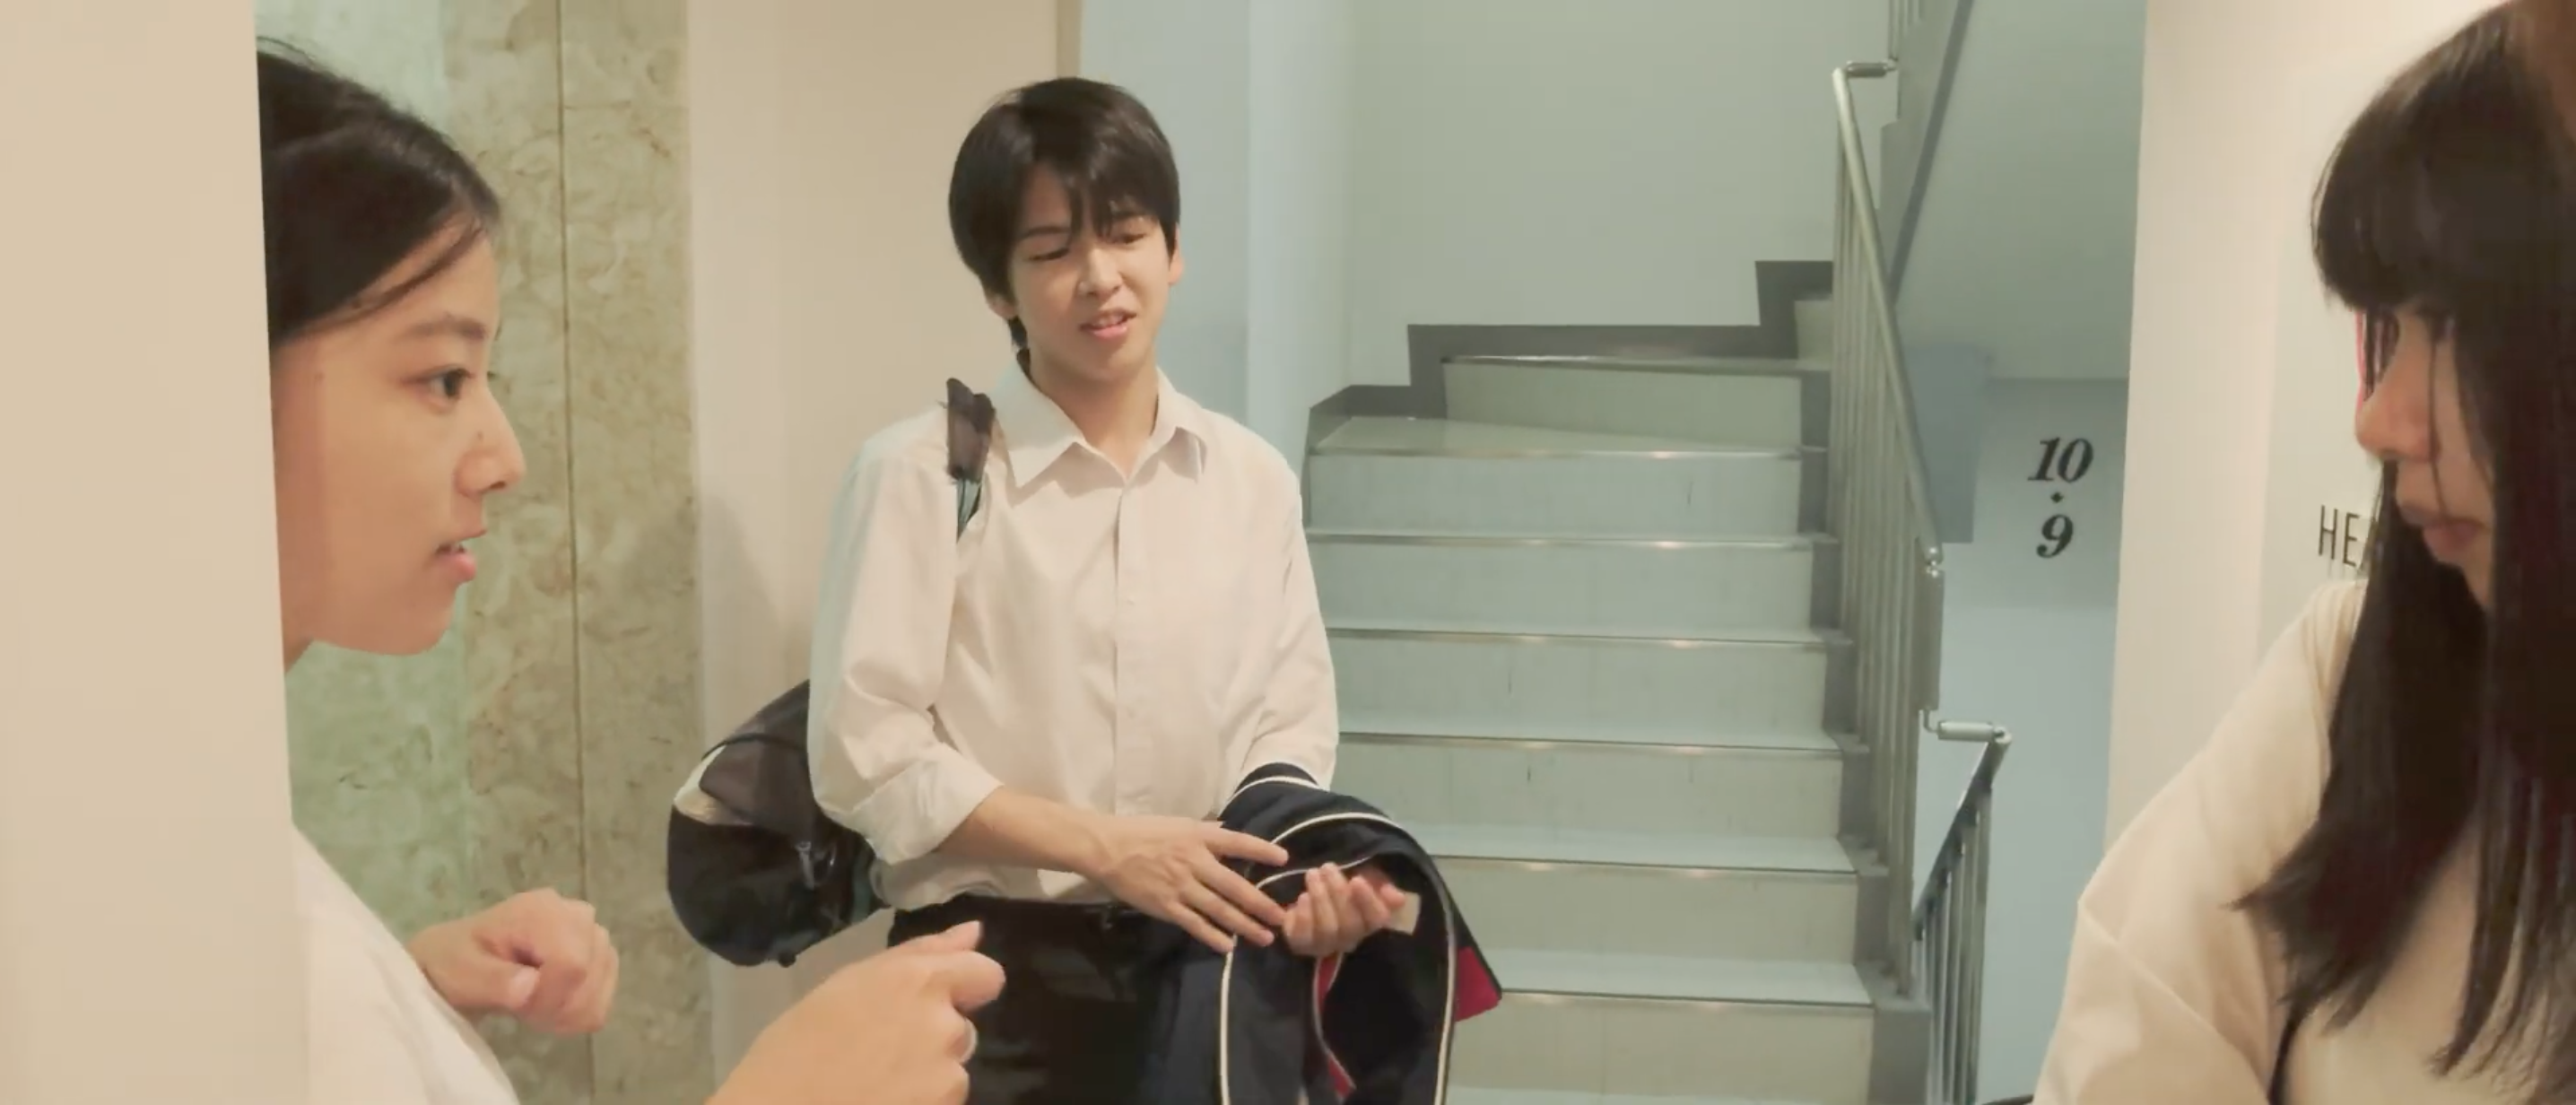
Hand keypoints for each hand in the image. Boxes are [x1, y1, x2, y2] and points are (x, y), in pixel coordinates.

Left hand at [408, 888, 617, 1034]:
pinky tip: (549, 1005)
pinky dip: (577, 1013)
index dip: (551, 996)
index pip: (572, 961)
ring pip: (600, 990)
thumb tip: (528, 986)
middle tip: (520, 1007)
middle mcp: (576, 915)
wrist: (459, 961)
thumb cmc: (456, 962)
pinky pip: (604, 1000)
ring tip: (532, 1005)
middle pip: (590, 974)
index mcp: (542, 911)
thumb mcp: (460, 971)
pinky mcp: (600, 957)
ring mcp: (592, 935)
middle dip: (556, 1005)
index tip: (519, 1006)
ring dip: (566, 1011)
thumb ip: (493, 979)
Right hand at [711, 922, 1004, 1104]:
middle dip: (933, 1037)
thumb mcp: (846, 985)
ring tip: (876, 1081)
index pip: (985, 973)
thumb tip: (974, 931)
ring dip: (927, 1074)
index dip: (965, 987)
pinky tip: (881, 1100)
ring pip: (952, 1069)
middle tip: (881, 1052)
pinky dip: (921, 1102)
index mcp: (915, 980)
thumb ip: (920, 954)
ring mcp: (948, 1075)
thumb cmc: (792, 1050)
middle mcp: (943, 1023)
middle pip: (962, 1027)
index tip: (938, 1001)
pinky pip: (944, 1101)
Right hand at [1085, 814, 1292, 952]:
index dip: (1261, 850)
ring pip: (1219, 909)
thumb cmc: (1143, 832)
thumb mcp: (1179, 824)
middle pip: (1234, 885)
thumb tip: (1230, 834)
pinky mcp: (1165, 906)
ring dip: (1244, 925)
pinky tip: (1228, 946)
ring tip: (1264, 937)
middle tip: (1281, 917)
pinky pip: (1194, 924)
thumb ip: (1206, 833)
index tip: (1284, 860)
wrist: (1107, 848)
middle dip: (1260, 904)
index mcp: (1198, 836)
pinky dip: (1212, 936)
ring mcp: (1180, 886)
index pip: (1237, 842)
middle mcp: (1193, 861)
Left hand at [1282, 863, 1405, 957]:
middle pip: (1350, 925)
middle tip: (1327, 867)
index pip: (1376, 919)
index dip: (1369, 901)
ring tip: (1312, 875)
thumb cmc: (1340, 887)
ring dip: (1320, 898)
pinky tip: (1302, 897)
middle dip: (1338, 893)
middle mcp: (1349, 938)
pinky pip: (1302, 937)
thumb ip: (1381, 884)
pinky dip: (1303, 915)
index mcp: (1368, 921)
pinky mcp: (1301, 944)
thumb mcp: (1364, 879)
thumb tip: (1396, 896)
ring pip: (1327, 929)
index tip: (1356, 879)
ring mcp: (1324, 944)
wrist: (1310, 896)